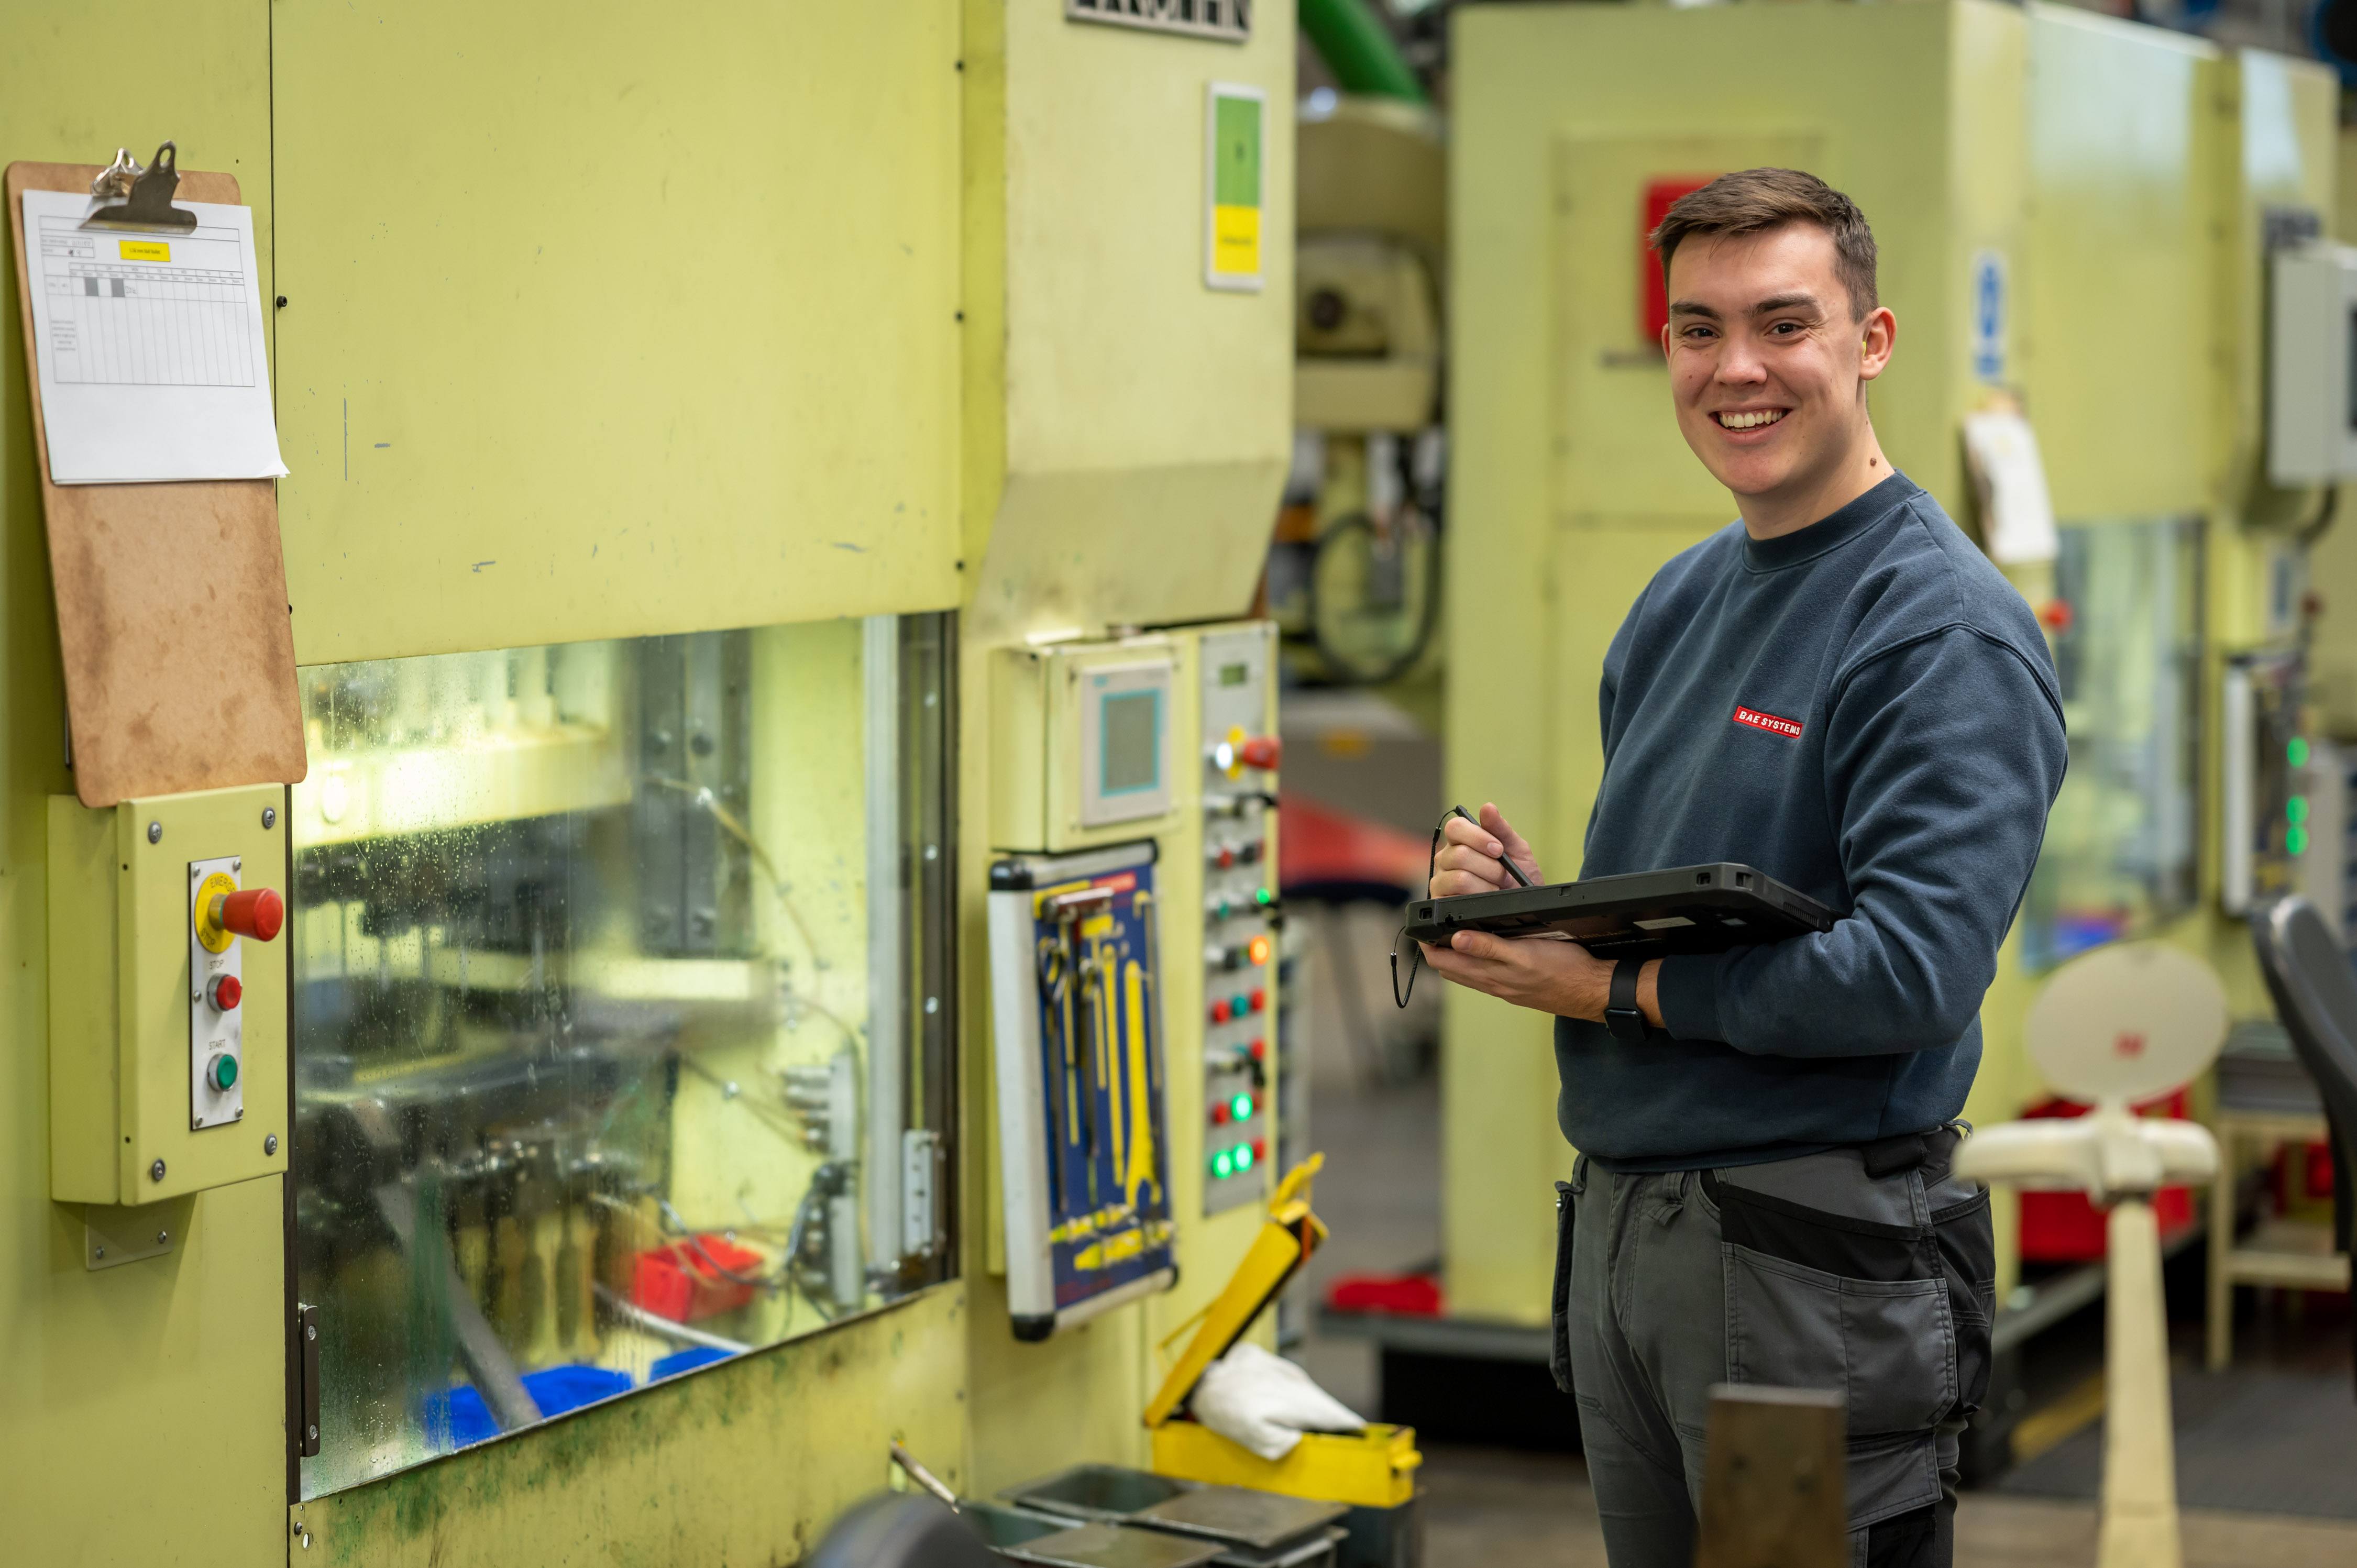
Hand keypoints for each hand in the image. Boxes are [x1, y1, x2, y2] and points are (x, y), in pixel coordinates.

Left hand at [1419, 933, 1662, 1026]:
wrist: (1595, 991)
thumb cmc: (1566, 971)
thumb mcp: (1525, 955)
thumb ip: (1489, 948)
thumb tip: (1456, 938)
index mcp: (1490, 976)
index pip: (1442, 962)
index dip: (1429, 943)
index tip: (1424, 924)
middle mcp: (1492, 984)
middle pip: (1450, 968)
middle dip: (1437, 947)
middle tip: (1435, 923)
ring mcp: (1504, 987)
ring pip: (1467, 971)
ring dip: (1456, 953)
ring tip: (1454, 929)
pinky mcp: (1516, 986)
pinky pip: (1486, 973)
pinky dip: (1477, 958)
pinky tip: (1485, 945)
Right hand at [1429, 802, 1541, 898]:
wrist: (1524, 906)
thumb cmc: (1519, 877)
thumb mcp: (1517, 851)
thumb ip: (1501, 829)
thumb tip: (1488, 807)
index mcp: (1461, 841)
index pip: (1455, 828)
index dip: (1477, 837)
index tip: (1499, 850)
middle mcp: (1446, 859)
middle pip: (1459, 854)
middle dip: (1490, 867)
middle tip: (1504, 876)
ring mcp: (1441, 881)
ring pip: (1460, 877)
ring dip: (1487, 885)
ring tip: (1497, 888)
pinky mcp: (1441, 902)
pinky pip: (1457, 897)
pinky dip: (1480, 897)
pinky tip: (1486, 899)